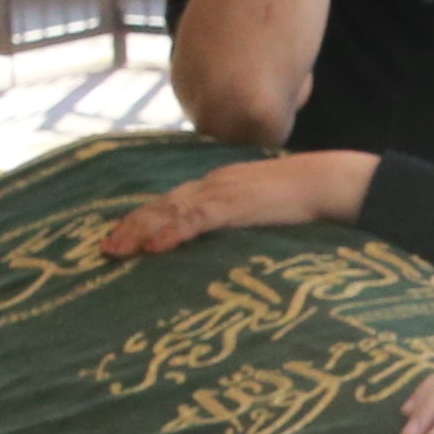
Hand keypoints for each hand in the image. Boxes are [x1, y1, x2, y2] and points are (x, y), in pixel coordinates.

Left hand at [100, 152, 378, 257]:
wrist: (327, 182)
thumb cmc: (303, 201)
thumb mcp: (263, 212)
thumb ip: (242, 222)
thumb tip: (230, 246)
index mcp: (218, 187)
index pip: (172, 202)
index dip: (145, 219)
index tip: (122, 237)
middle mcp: (213, 184)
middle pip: (162, 204)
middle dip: (131, 226)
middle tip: (106, 249)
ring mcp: (222, 192)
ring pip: (171, 211)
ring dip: (141, 231)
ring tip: (117, 251)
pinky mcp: (235, 204)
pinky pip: (197, 219)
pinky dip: (173, 232)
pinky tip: (155, 247)